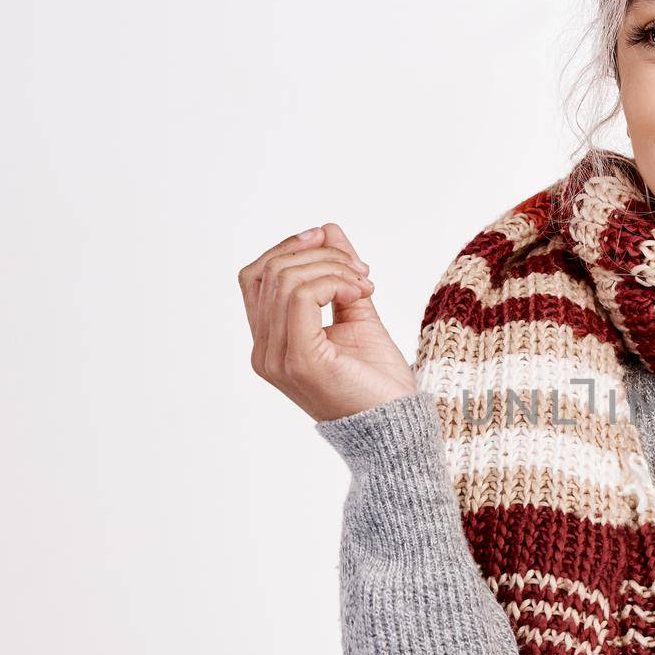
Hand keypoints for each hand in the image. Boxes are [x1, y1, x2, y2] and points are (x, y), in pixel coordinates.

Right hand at [239, 222, 415, 422]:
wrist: (397, 426)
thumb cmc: (378, 380)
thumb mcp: (356, 311)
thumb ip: (338, 273)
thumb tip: (327, 229)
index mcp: (271, 342)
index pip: (256, 277)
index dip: (289, 248)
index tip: (330, 241)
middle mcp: (265, 352)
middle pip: (270, 271)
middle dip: (318, 255)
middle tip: (361, 271)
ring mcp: (277, 359)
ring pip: (285, 279)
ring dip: (333, 268)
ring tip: (365, 285)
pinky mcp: (300, 360)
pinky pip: (301, 296)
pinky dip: (333, 282)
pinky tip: (360, 294)